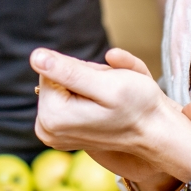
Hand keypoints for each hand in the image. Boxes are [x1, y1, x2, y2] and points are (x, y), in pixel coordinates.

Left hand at [33, 46, 190, 184]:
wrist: (155, 132)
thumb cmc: (138, 107)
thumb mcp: (106, 83)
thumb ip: (68, 70)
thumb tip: (35, 56)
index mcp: (52, 116)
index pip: (50, 68)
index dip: (80, 69)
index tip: (102, 84)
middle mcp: (45, 128)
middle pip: (55, 78)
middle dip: (82, 77)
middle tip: (109, 90)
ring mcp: (51, 133)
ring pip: (62, 87)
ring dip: (86, 85)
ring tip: (108, 100)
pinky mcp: (59, 133)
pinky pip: (67, 99)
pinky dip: (85, 96)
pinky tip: (103, 108)